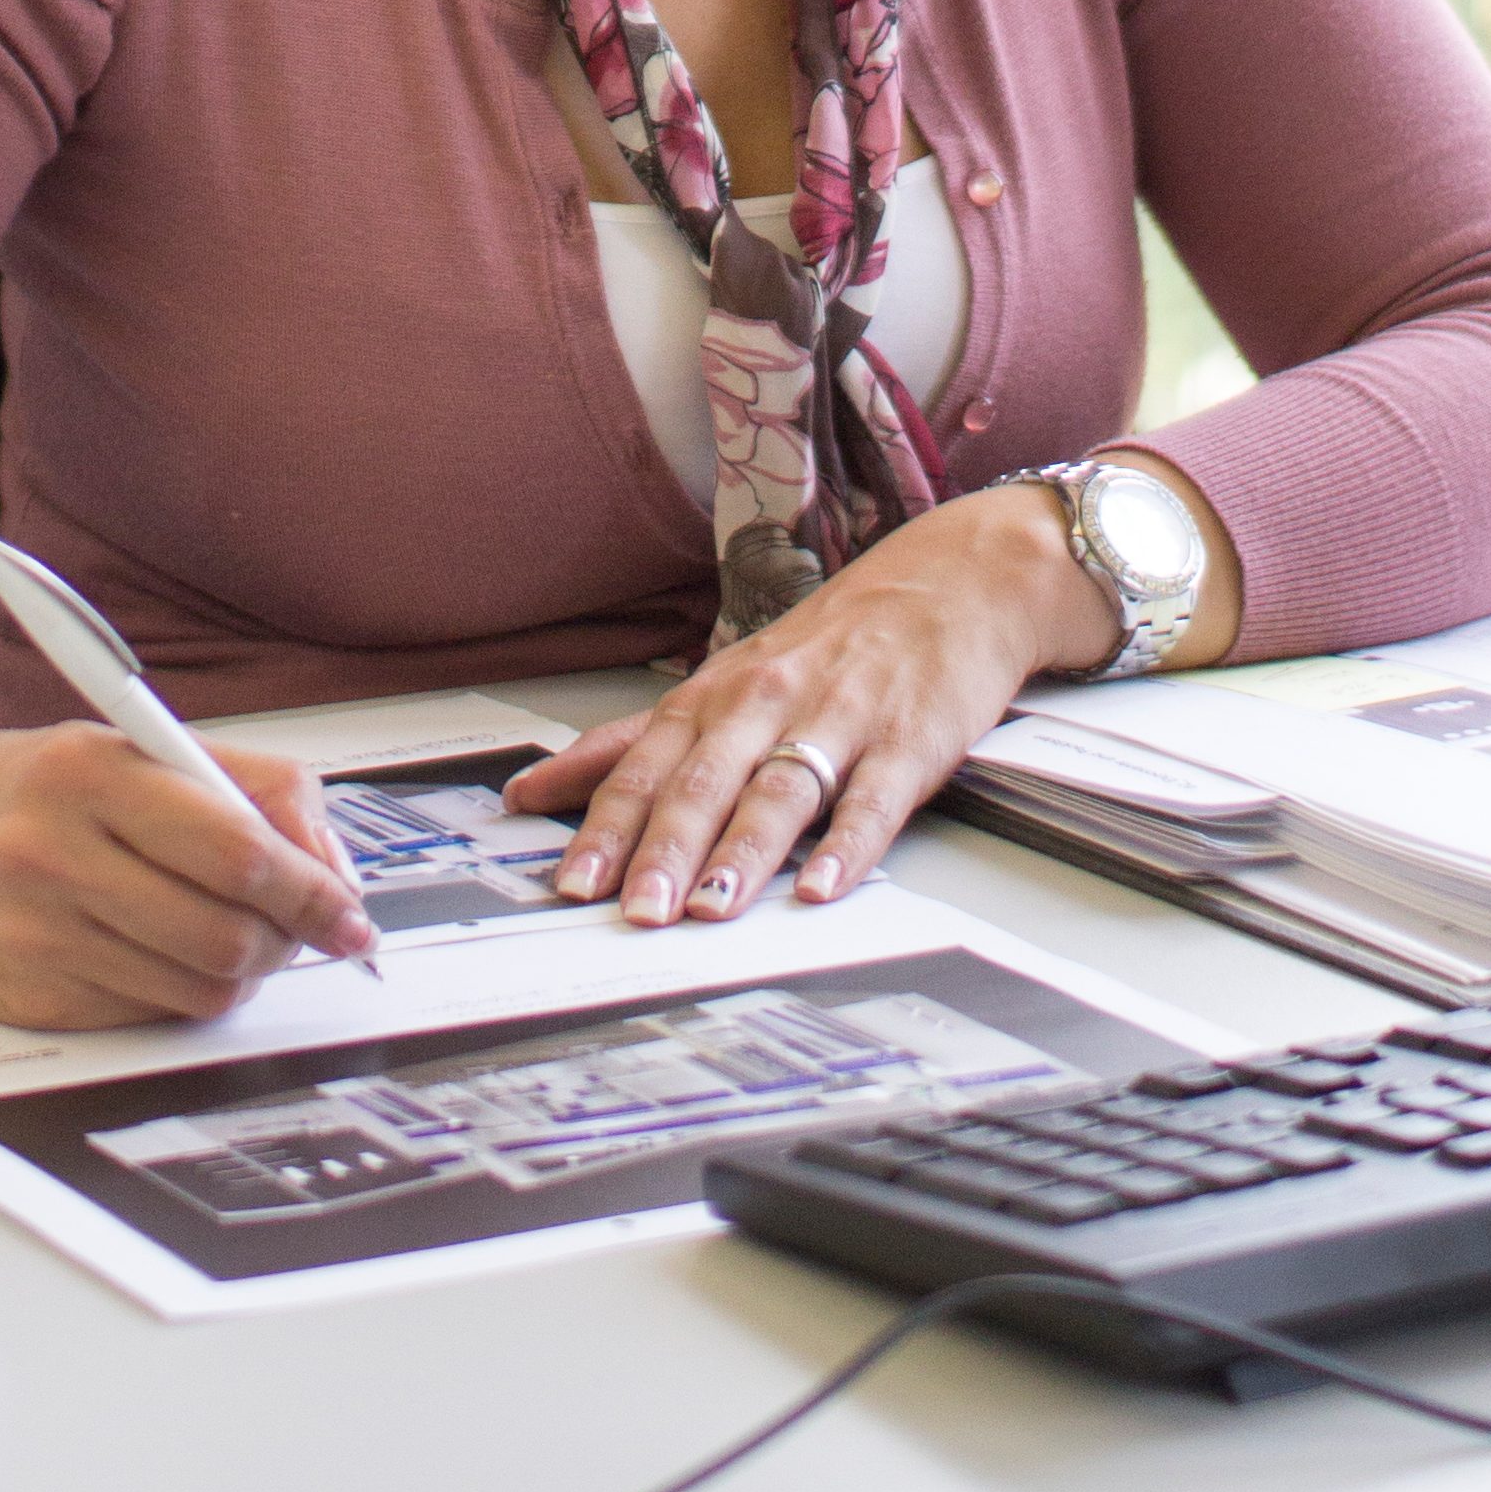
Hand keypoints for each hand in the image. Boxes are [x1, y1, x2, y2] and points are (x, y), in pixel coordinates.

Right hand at [0, 674, 379, 1027]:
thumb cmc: (21, 784)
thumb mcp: (122, 745)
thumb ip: (236, 786)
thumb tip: (327, 863)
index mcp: (90, 773)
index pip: (237, 850)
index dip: (314, 889)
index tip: (350, 910)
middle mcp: (56, 856)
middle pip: (227, 933)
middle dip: (289, 940)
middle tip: (307, 929)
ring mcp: (38, 937)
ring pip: (197, 988)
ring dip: (244, 972)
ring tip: (242, 938)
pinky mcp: (30, 999)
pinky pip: (149, 1016)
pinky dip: (183, 994)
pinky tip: (173, 957)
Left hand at [499, 484, 1119, 926]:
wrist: (952, 580)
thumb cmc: (830, 643)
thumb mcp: (723, 679)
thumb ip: (634, 740)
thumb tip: (538, 789)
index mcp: (719, 693)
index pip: (648, 764)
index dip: (608, 823)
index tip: (574, 881)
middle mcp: (769, 701)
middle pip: (707, 781)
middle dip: (667, 850)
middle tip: (637, 911)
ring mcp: (840, 718)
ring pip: (781, 791)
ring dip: (744, 854)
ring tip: (712, 909)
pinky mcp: (908, 740)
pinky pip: (874, 800)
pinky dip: (847, 846)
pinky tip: (823, 887)